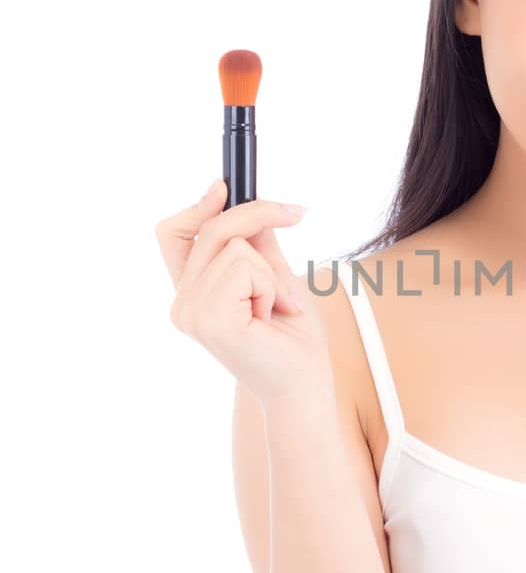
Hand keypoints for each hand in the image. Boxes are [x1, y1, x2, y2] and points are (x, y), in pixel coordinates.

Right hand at [155, 180, 332, 406]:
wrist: (305, 387)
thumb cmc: (294, 342)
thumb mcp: (276, 278)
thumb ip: (258, 245)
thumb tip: (249, 205)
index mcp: (193, 294)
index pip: (173, 235)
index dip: (197, 206)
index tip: (225, 185)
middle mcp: (183, 303)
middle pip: (213, 227)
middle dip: (259, 214)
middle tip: (297, 214)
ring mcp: (191, 312)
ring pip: (236, 246)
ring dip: (270, 273)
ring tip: (275, 308)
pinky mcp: (209, 319)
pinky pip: (246, 266)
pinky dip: (271, 286)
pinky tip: (270, 317)